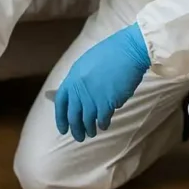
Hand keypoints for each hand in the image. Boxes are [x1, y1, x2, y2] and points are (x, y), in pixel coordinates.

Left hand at [54, 23, 150, 141]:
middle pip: (73, 116)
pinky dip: (102, 124)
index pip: (61, 103)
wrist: (128, 51)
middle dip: (75, 129)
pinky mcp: (106, 103)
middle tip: (79, 137)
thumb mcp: (86, 64)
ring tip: (91, 133)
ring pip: (87, 120)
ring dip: (89, 129)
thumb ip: (79, 80)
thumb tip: (76, 95)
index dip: (60, 118)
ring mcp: (92, 97)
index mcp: (72, 78)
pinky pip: (102, 119)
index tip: (63, 128)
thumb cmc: (110, 53)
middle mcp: (79, 90)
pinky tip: (104, 125)